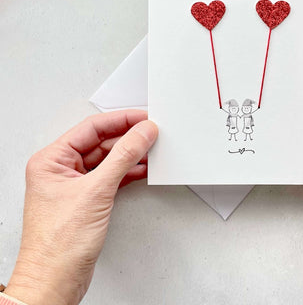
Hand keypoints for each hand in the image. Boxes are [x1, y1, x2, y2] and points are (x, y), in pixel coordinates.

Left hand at [4, 110, 157, 304]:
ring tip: (153, 149)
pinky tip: (144, 169)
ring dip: (132, 155)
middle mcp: (62, 169)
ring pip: (109, 160)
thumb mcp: (96, 191)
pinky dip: (130, 172)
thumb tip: (142, 133)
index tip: (143, 118)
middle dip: (129, 138)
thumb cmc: (57, 245)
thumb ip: (123, 157)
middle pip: (102, 142)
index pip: (92, 128)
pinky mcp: (89, 199)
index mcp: (52, 160)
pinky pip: (113, 176)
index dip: (120, 120)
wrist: (55, 282)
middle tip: (152, 133)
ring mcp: (76, 185)